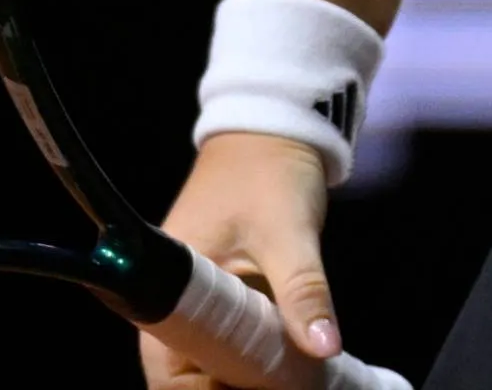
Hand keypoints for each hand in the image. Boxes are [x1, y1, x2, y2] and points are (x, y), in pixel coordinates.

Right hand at [142, 131, 339, 386]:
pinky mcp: (221, 295)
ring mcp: (195, 298)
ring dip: (242, 376)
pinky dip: (252, 358)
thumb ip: (304, 292)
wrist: (273, 128)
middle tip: (276, 388)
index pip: (166, 371)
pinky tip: (284, 370)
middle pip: (186, 373)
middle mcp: (171, 298)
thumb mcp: (291, 234)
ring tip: (284, 383)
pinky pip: (227, 342)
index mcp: (168, 284)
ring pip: (209, 360)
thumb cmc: (270, 171)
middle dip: (227, 388)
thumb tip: (325, 348)